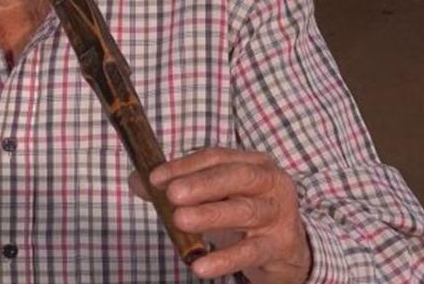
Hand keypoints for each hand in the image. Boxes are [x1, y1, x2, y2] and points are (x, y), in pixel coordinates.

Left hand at [128, 148, 311, 283]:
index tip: (155, 177)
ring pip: (244, 211)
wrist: (287, 250)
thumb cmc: (244, 215)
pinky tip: (200, 265)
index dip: (184, 166)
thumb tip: (136, 181)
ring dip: (210, 215)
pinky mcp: (282, 245)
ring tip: (180, 220)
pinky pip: (251, 251)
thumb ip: (176, 188)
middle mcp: (271, 182)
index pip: (216, 157)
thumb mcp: (213, 197)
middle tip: (172, 194)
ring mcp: (279, 213)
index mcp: (252, 162)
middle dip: (202, 183)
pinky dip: (225, 258)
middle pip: (236, 176)